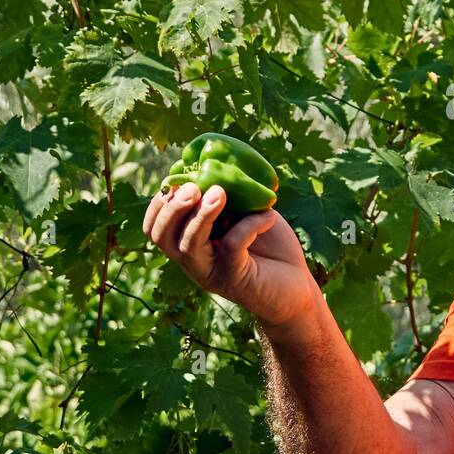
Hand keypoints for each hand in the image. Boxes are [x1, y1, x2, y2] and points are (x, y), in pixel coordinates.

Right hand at [143, 182, 321, 339]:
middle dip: (172, 208)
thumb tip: (217, 166)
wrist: (298, 287)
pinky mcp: (236, 280)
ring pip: (189, 245)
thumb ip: (230, 197)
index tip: (177, 179)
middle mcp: (194, 261)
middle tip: (193, 187)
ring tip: (219, 192)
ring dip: (201, 215)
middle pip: (162, 236)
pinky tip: (268, 216)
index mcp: (190, 244)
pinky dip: (248, 225)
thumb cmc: (270, 247)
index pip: (155, 228)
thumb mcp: (246, 215)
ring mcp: (212, 273)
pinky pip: (233, 246)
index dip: (159, 204)